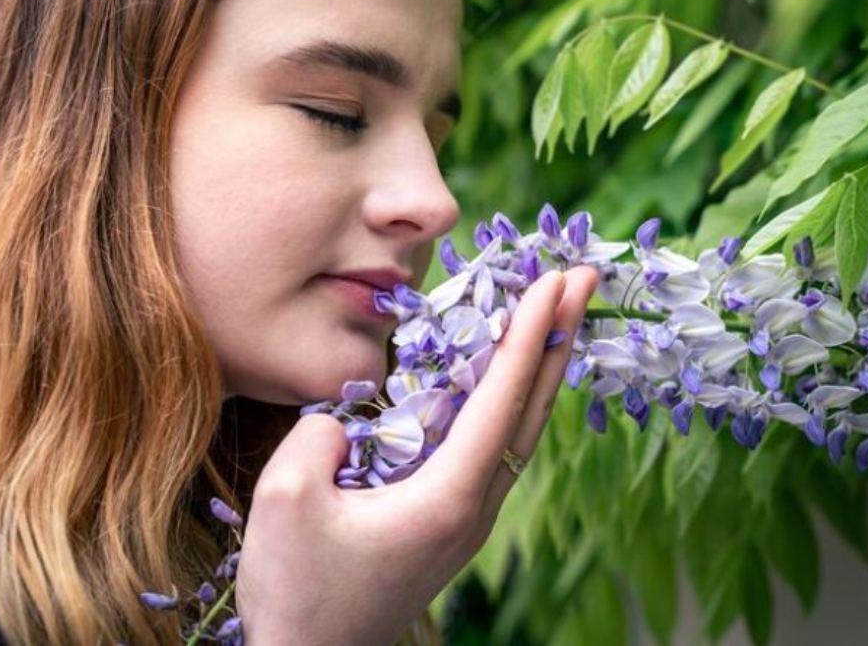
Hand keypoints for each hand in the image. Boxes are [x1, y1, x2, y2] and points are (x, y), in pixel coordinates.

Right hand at [234, 265, 597, 644]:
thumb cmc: (296, 590)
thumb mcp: (285, 499)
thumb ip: (320, 435)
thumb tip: (348, 419)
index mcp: (446, 497)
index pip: (502, 399)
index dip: (529, 334)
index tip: (554, 281)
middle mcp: (473, 507)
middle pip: (531, 411)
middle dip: (558, 339)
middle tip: (582, 277)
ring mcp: (466, 521)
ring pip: (520, 432)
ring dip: (539, 369)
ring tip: (555, 316)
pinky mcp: (448, 528)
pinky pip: (493, 450)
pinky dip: (509, 402)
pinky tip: (500, 383)